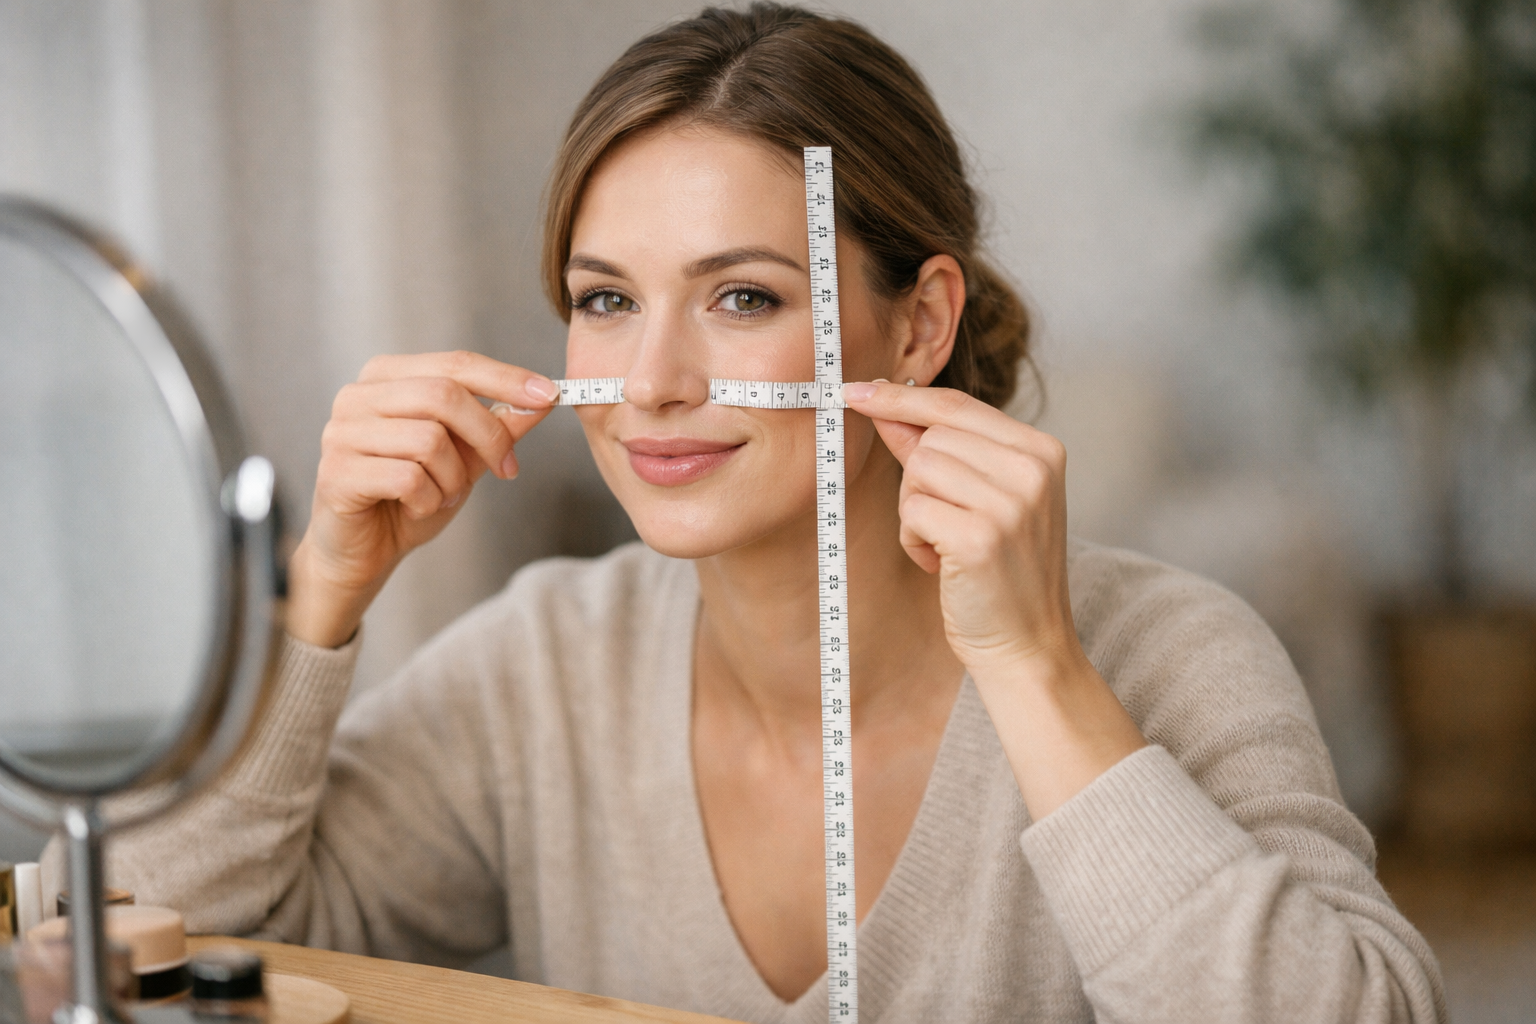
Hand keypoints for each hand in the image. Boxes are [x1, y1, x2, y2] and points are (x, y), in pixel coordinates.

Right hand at [288, 351, 558, 647]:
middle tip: (507, 469)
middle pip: (444, 395)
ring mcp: (341, 432)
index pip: (455, 363)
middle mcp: (358, 396)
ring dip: (453, 478)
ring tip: (443, 494)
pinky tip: (417, 508)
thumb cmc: (411, 496)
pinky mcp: (337, 473)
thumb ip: (499, 424)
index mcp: (387, 377)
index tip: (549, 394)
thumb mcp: (466, 457)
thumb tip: (544, 397)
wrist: (366, 551)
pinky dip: (428, 500)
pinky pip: (407, 478)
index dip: (505, 378)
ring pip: (428, 440)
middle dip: (489, 435)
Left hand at [842, 380, 1144, 817]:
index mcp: (1042, 449)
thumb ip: (940, 451)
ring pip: (918, 471)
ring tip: (948, 547)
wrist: (1029, 646)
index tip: (856, 390)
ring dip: (915, 512)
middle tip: (944, 524)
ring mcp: (1011, 501)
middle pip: (932, 437)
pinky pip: (912, 511)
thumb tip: (888, 407)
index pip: (957, 405)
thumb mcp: (985, 499)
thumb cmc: (1002, 574)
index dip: (901, 397)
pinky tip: (944, 567)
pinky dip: (914, 541)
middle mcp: (1033, 468)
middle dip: (918, 480)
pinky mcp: (982, 536)